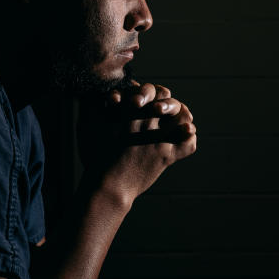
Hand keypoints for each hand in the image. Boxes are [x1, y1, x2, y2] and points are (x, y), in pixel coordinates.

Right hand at [77, 81, 195, 205]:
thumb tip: (100, 96)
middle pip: (169, 100)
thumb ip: (93, 108)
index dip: (153, 93)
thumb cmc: (95, 157)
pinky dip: (190, 138)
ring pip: (183, 117)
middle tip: (163, 111)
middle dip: (169, 103)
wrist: (107, 187)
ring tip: (181, 121)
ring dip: (184, 117)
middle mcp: (146, 122)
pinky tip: (186, 135)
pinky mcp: (166, 156)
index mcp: (129, 113)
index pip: (151, 90)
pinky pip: (189, 144)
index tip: (147, 102)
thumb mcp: (89, 128)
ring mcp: (158, 139)